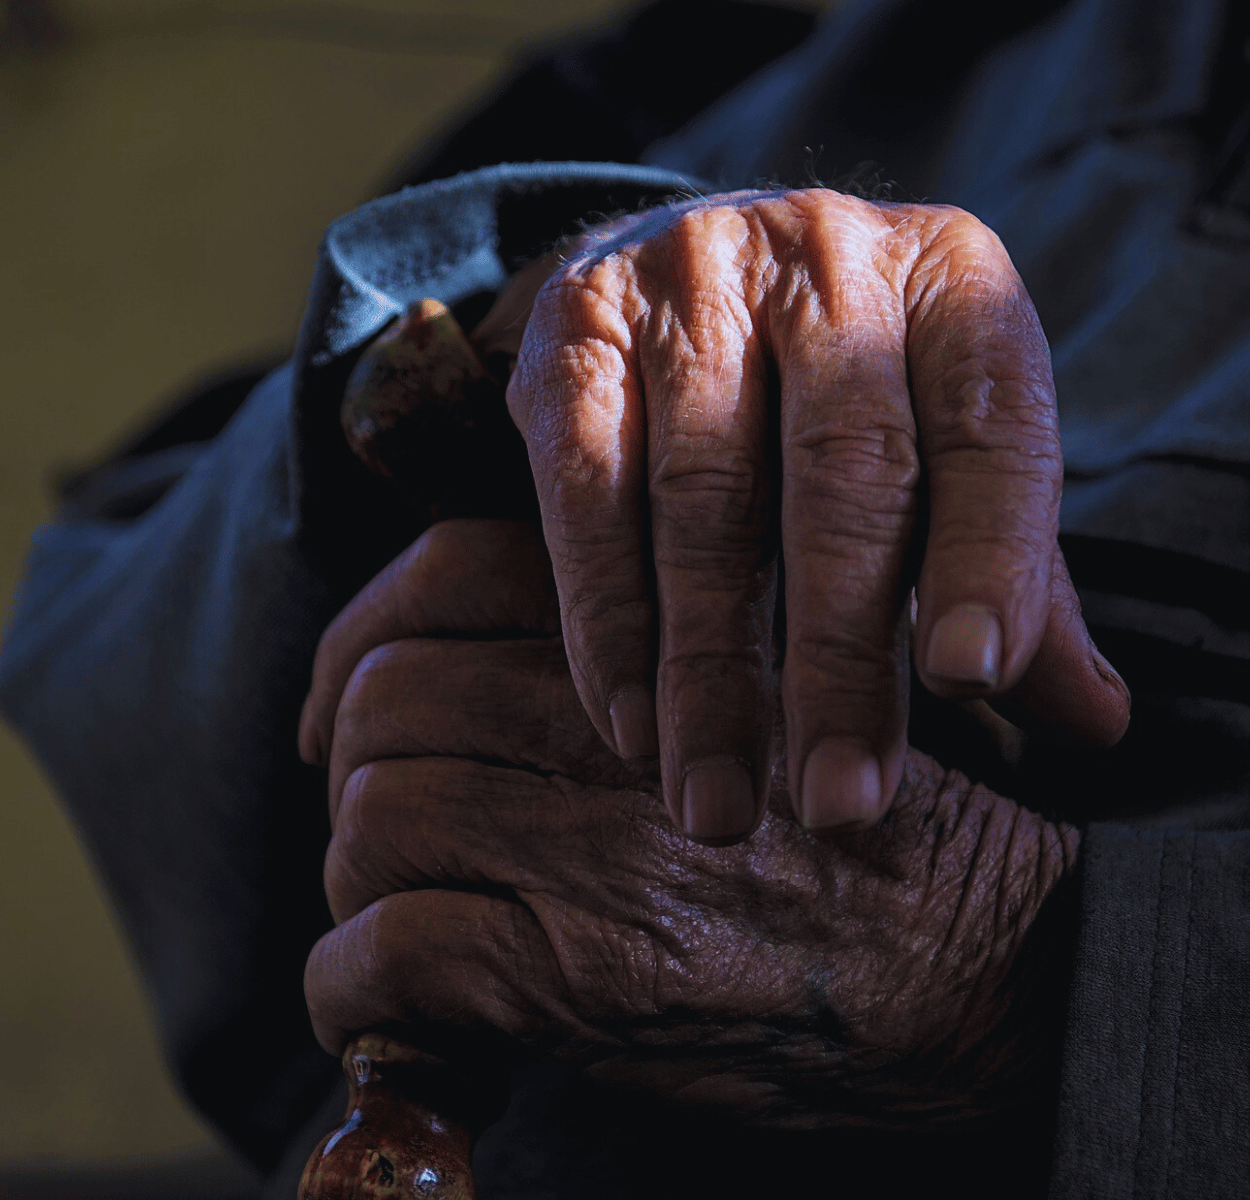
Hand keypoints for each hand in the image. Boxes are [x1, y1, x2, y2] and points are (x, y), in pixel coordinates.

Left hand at [302, 523, 1079, 1124]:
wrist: (1000, 968)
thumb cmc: (876, 820)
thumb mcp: (780, 666)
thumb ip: (645, 632)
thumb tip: (459, 650)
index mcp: (666, 616)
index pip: (438, 578)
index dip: (357, 646)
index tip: (341, 712)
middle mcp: (626, 714)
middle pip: (390, 703)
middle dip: (362, 777)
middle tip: (391, 840)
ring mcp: (600, 845)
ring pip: (375, 825)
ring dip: (361, 890)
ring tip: (408, 927)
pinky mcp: (585, 976)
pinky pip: (385, 961)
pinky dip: (355, 994)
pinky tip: (394, 1016)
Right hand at [498, 188, 1126, 839]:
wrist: (669, 263)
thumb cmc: (832, 393)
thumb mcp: (941, 455)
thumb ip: (1014, 577)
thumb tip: (1094, 722)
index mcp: (953, 280)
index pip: (989, 426)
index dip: (985, 555)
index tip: (971, 683)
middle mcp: (826, 257)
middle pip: (842, 472)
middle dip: (837, 656)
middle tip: (837, 802)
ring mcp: (688, 277)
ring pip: (702, 495)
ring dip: (709, 669)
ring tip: (717, 803)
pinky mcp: (575, 326)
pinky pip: (586, 491)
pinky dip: (608, 619)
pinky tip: (631, 722)